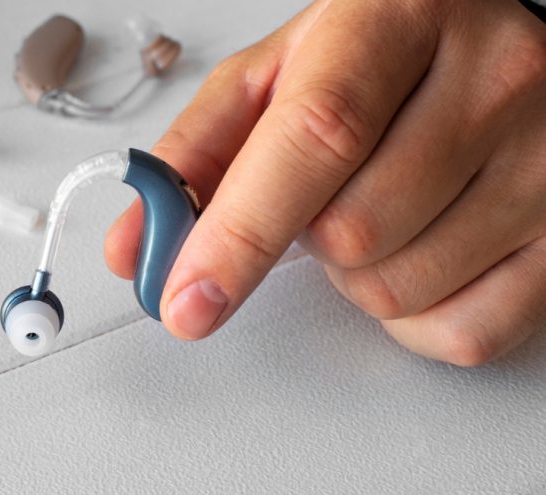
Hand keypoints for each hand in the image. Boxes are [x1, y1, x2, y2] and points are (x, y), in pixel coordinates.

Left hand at [105, 0, 545, 365]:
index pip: (316, 139)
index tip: (185, 300)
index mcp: (395, 22)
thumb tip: (133, 249)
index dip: (240, 232)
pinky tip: (415, 255)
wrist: (490, 39)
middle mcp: (492, 78)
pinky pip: (469, 332)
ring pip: (402, 289)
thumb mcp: (271, 81)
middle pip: (354, 233)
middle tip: (318, 199)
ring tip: (372, 211)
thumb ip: (193, 159)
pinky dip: (415, 320)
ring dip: (356, 279)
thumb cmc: (374, 59)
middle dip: (304, 243)